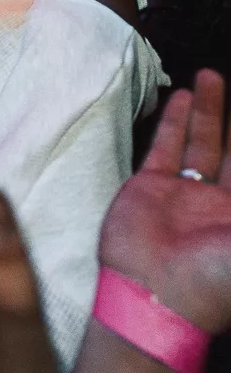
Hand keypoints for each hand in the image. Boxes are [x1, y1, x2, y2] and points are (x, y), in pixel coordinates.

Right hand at [99, 68, 230, 334]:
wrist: (157, 297)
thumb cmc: (219, 275)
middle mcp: (221, 204)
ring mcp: (185, 194)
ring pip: (202, 142)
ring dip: (209, 109)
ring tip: (213, 75)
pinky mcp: (151, 188)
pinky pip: (166, 147)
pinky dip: (174, 122)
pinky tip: (182, 95)